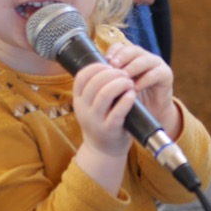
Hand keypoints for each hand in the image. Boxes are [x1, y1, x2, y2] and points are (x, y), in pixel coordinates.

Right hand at [72, 61, 136, 194]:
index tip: (111, 66)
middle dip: (113, 73)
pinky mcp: (109, 129)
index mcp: (79, 99)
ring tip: (130, 83)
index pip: (82, 75)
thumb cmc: (101, 119)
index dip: (98, 66)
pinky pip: (117, 112)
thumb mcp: (92, 102)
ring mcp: (95, 120)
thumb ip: (96, 85)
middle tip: (125, 74)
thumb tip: (110, 61)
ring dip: (120, 84)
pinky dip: (126, 100)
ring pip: (104, 94)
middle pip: (95, 82)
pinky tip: (132, 94)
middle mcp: (83, 109)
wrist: (103, 149)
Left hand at [104, 41, 178, 138]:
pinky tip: (136, 87)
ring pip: (145, 59)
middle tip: (113, 66)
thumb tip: (91, 74)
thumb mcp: (117, 88)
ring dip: (133, 67)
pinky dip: (146, 79)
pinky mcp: (166, 75)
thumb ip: (109, 79)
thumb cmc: (130, 100)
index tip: (105, 61)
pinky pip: (156, 73)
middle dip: (122, 57)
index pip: (120, 47)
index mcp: (130, 58)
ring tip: (124, 77)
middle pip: (133, 50)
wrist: (149, 114)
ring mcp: (156, 65)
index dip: (113, 52)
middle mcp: (144, 57)